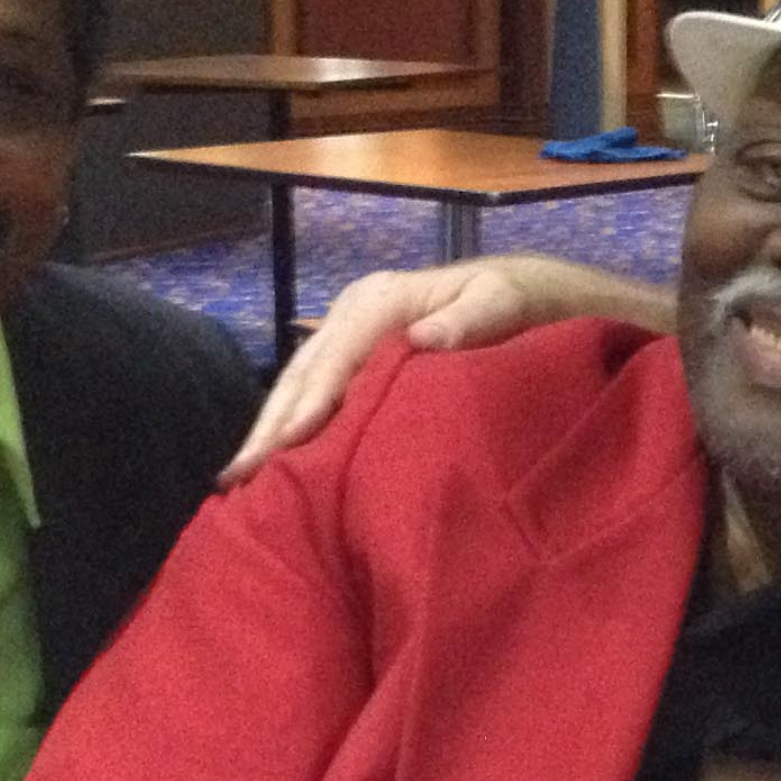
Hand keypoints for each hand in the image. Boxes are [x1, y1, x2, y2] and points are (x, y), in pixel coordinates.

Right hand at [220, 254, 668, 484]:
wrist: (545, 299)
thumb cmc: (532, 307)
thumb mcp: (513, 305)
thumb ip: (475, 320)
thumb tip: (423, 340)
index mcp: (388, 300)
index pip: (337, 357)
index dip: (310, 402)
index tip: (286, 446)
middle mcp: (360, 313)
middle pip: (304, 372)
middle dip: (269, 425)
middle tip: (236, 478)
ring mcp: (356, 337)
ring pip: (301, 384)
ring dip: (270, 431)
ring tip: (237, 481)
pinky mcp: (360, 363)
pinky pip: (318, 395)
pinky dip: (292, 429)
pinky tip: (273, 466)